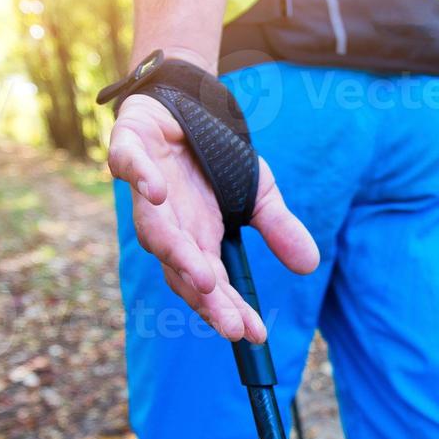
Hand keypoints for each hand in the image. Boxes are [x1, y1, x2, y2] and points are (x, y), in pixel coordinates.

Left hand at [107, 93, 318, 342]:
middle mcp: (169, 224)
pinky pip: (129, 168)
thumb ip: (277, 229)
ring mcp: (145, 190)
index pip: (212, 286)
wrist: (185, 103)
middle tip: (230, 324)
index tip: (253, 335)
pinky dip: (141, 180)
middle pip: (182, 270)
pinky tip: (157, 192)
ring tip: (205, 279)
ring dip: (177, 255)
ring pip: (155, 231)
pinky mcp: (129, 150)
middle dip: (206, 298)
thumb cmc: (216, 157)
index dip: (230, 310)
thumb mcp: (258, 194)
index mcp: (197, 239)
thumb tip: (310, 265)